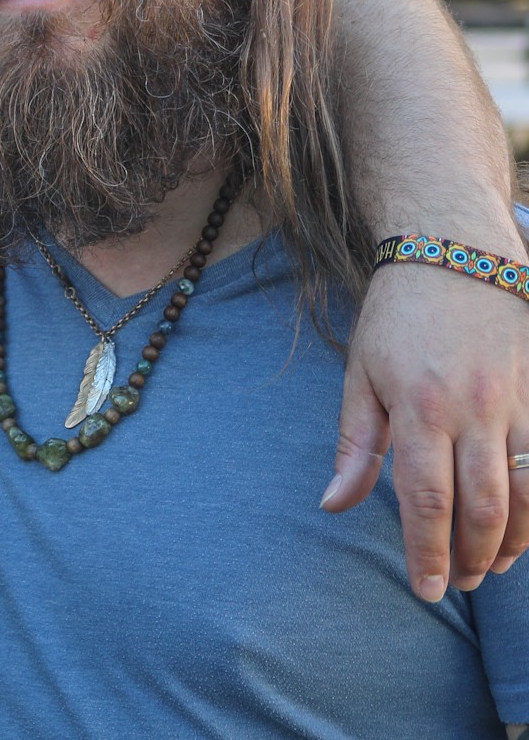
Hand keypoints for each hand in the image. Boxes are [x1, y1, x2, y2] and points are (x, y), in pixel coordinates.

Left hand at [326, 265, 528, 599]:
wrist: (454, 253)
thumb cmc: (397, 317)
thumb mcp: (360, 375)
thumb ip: (355, 446)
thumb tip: (333, 505)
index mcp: (419, 406)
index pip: (426, 498)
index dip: (428, 551)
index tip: (427, 589)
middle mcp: (474, 409)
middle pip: (484, 505)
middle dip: (473, 556)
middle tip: (459, 585)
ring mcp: (518, 401)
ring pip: (528, 492)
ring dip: (514, 541)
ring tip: (492, 567)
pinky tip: (525, 528)